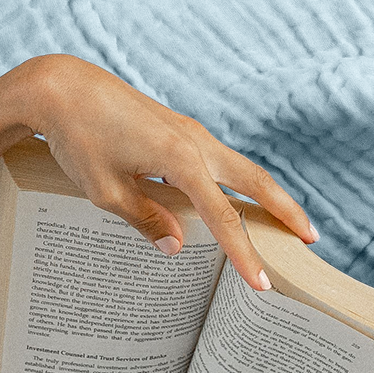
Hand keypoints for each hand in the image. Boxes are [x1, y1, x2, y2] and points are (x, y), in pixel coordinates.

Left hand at [21, 55, 316, 291]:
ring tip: (282, 224)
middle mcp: (195, 142)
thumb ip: (145, 219)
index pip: (225, 217)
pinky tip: (230, 201)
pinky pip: (216, 161)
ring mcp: (189, 132)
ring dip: (265, 194)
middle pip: (256, 181)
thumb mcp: (105, 192)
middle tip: (311, 240)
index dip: (245, 254)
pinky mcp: (177, 130)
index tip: (262, 284)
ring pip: (240, 167)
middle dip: (285, 211)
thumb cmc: (78, 139)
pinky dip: (234, 183)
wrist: (62, 89)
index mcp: (182, 159)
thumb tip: (178, 246)